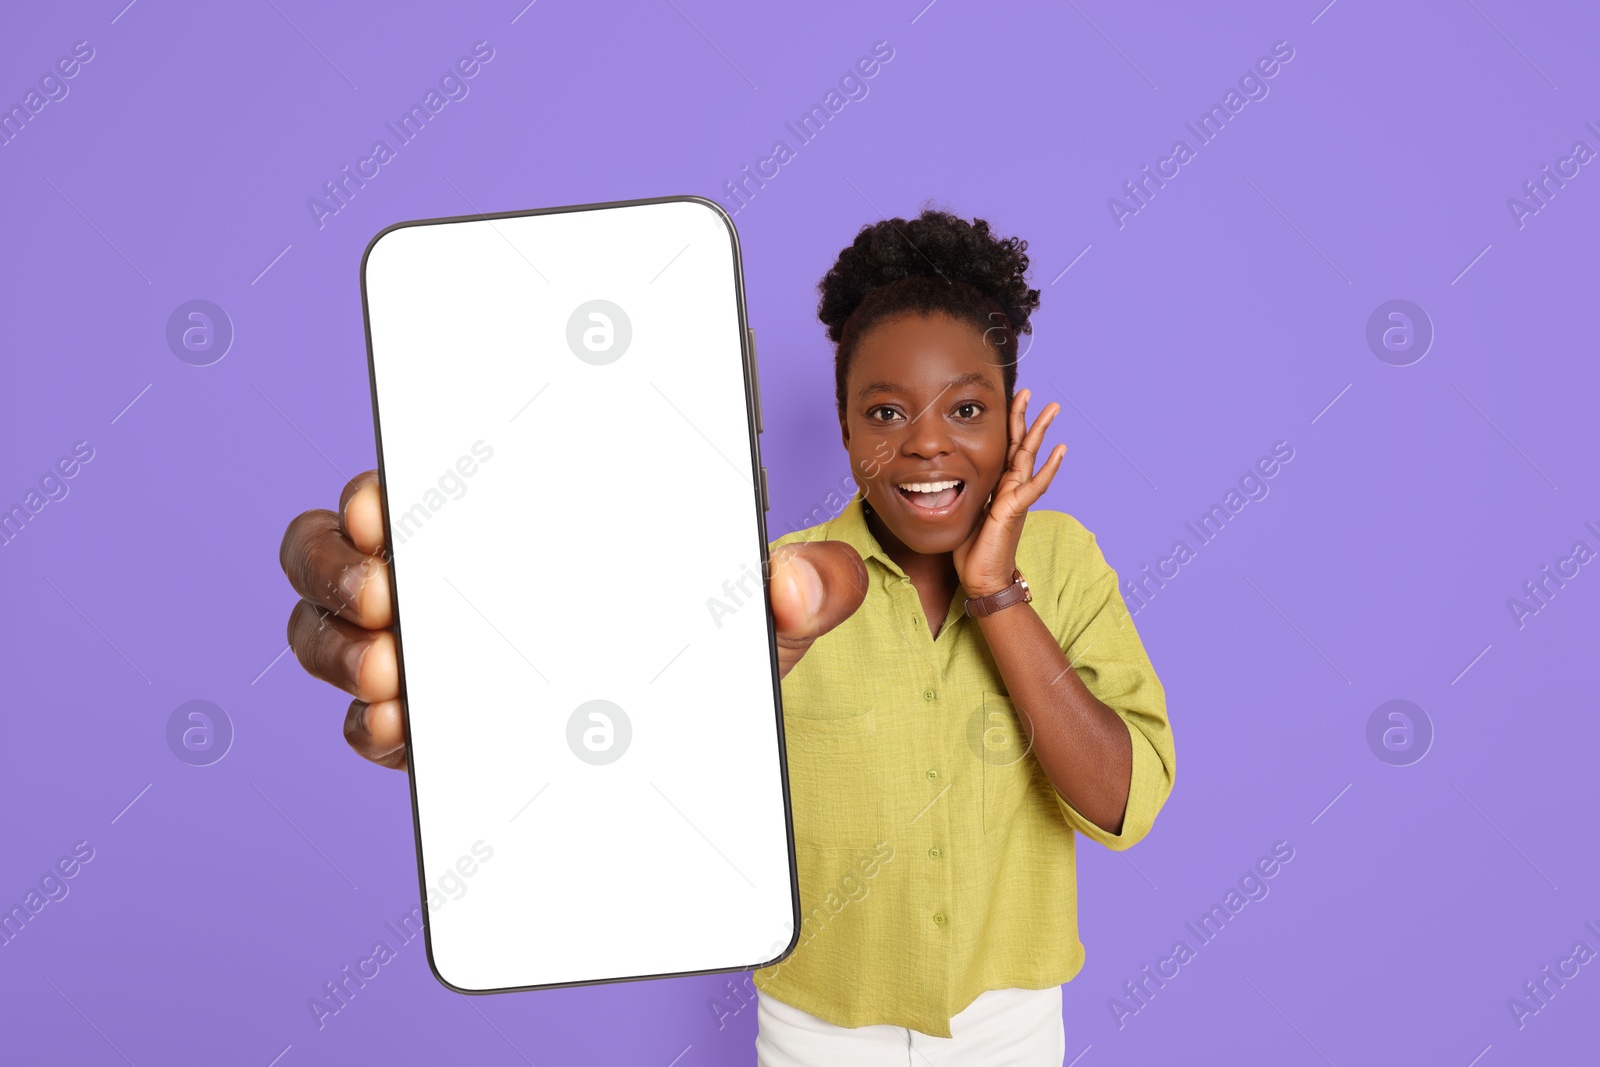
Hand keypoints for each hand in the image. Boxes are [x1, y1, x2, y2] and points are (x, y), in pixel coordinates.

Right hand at [279, 471, 868, 771]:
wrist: (709, 731)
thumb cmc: (721, 636)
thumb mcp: (769, 607)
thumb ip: (809, 585)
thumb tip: (796, 582)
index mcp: (517, 516)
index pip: (416, 483)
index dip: (376, 489)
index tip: (381, 503)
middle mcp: (454, 574)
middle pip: (343, 551)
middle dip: (341, 568)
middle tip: (389, 596)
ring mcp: (433, 652)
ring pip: (332, 630)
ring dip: (338, 646)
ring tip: (392, 672)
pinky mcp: (431, 729)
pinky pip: (368, 720)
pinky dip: (369, 725)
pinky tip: (398, 730)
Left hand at [952, 387, 1066, 596]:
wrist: (981, 578)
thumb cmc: (972, 550)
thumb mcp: (964, 512)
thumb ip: (965, 494)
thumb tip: (944, 480)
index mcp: (997, 486)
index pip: (1003, 448)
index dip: (1006, 425)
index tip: (1009, 402)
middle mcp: (1010, 488)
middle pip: (1019, 444)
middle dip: (1024, 417)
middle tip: (1029, 391)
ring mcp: (1015, 497)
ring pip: (1029, 457)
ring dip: (1040, 431)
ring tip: (1052, 409)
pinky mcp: (1014, 510)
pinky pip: (1034, 485)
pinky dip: (1048, 467)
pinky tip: (1060, 450)